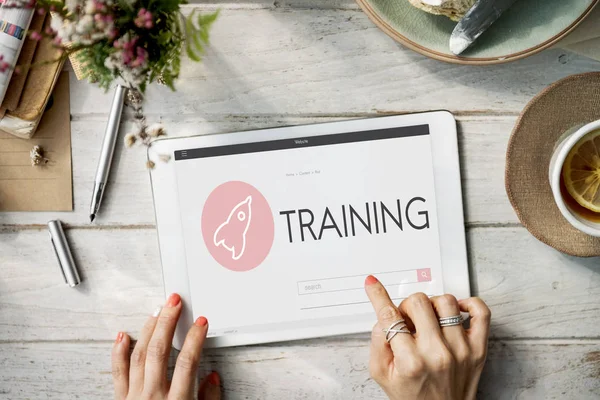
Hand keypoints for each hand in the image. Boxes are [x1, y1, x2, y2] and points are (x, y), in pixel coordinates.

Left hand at [111, 293, 220, 399]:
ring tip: (157, 312)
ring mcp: (134, 397)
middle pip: (159, 351)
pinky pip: (118, 372)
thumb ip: (209, 399)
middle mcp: (153, 397)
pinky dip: (118, 352)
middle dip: (168, 322)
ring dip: (149, 330)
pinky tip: (124, 336)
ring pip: (139, 356)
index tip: (201, 322)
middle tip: (174, 303)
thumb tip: (212, 378)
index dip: (195, 339)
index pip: (187, 363)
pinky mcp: (121, 399)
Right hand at [364, 276, 490, 399]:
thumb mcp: (382, 374)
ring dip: (432, 305)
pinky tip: (456, 310)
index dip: (378, 295)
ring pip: (446, 301)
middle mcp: (437, 353)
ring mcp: (461, 350)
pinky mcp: (479, 348)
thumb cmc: (412, 397)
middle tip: (407, 319)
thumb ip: (377, 342)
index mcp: (410, 361)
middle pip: (418, 302)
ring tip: (429, 319)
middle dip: (407, 306)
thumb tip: (383, 314)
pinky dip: (469, 304)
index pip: (390, 316)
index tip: (373, 284)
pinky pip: (480, 312)